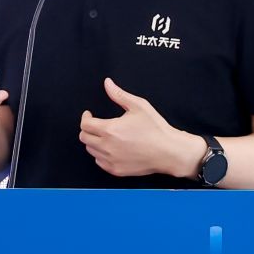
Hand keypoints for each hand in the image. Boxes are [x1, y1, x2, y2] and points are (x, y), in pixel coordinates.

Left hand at [79, 78, 201, 177]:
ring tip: (104, 136)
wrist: (168, 151)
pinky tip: (110, 148)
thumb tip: (107, 83)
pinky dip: (101, 155)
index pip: (85, 125)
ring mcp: (111, 160)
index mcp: (110, 129)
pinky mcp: (116, 170)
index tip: (89, 114)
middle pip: (84, 138)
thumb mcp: (139, 106)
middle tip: (96, 125)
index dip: (85, 117)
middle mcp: (107, 146)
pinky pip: (99, 162)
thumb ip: (119, 94)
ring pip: (91, 150)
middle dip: (87, 129)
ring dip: (93, 142)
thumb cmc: (156, 129)